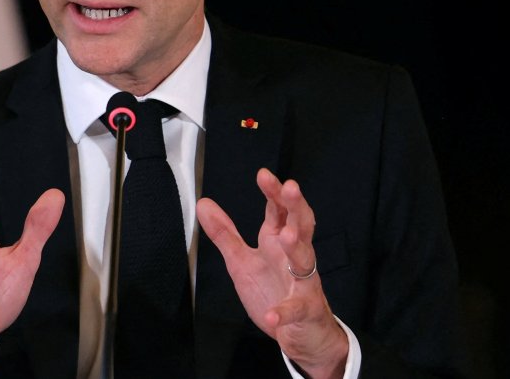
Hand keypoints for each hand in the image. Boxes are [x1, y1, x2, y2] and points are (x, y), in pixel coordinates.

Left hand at [196, 168, 347, 378]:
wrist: (304, 334)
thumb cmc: (275, 291)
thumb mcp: (242, 261)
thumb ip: (225, 233)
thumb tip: (204, 203)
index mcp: (279, 243)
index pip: (280, 211)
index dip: (274, 192)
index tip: (263, 174)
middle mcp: (294, 258)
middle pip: (301, 225)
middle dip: (295, 206)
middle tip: (290, 187)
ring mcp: (303, 284)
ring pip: (305, 261)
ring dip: (297, 248)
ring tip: (287, 237)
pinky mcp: (305, 311)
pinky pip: (296, 309)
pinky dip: (284, 311)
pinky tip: (272, 314)